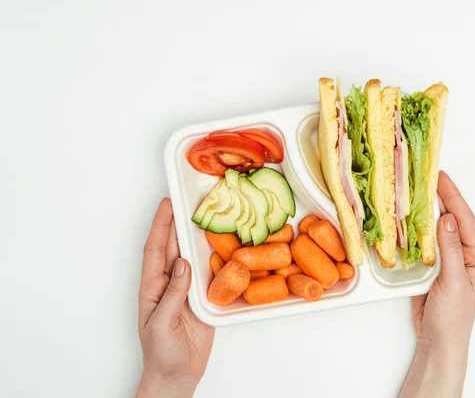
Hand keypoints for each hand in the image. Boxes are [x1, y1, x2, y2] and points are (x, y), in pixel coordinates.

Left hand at [137, 198, 214, 397]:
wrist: (177, 375)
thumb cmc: (162, 353)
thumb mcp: (161, 324)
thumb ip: (172, 294)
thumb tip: (182, 264)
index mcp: (153, 287)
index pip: (155, 250)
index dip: (160, 226)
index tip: (166, 204)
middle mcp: (169, 283)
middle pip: (173, 246)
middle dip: (177, 222)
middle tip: (187, 200)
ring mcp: (186, 289)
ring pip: (191, 255)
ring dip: (195, 236)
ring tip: (205, 215)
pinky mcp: (202, 298)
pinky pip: (209, 272)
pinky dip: (214, 257)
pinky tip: (221, 244)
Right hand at [400, 171, 474, 397]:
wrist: (439, 341)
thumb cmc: (452, 317)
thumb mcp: (454, 282)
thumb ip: (450, 250)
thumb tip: (447, 218)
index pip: (464, 219)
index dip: (452, 196)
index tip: (440, 177)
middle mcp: (464, 253)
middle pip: (452, 219)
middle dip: (441, 197)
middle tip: (426, 176)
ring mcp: (448, 259)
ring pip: (437, 228)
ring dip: (427, 210)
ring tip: (415, 190)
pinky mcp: (433, 266)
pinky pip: (425, 242)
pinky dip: (416, 229)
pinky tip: (407, 218)